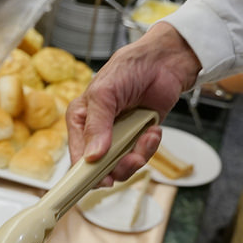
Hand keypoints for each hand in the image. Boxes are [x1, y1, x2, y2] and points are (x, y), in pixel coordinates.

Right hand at [66, 22, 201, 184]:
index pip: (77, 157)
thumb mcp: (104, 94)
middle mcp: (97, 132)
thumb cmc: (129, 68)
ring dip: (138, 156)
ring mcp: (118, 136)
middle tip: (132, 158)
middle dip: (119, 166)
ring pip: (123, 166)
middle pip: (101, 168)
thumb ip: (96, 126)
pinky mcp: (138, 137)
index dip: (87, 173)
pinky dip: (150, 146)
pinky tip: (153, 130)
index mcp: (80, 121)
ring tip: (147, 138)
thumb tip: (92, 157)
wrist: (165, 61)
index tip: (102, 180)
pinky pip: (142, 155)